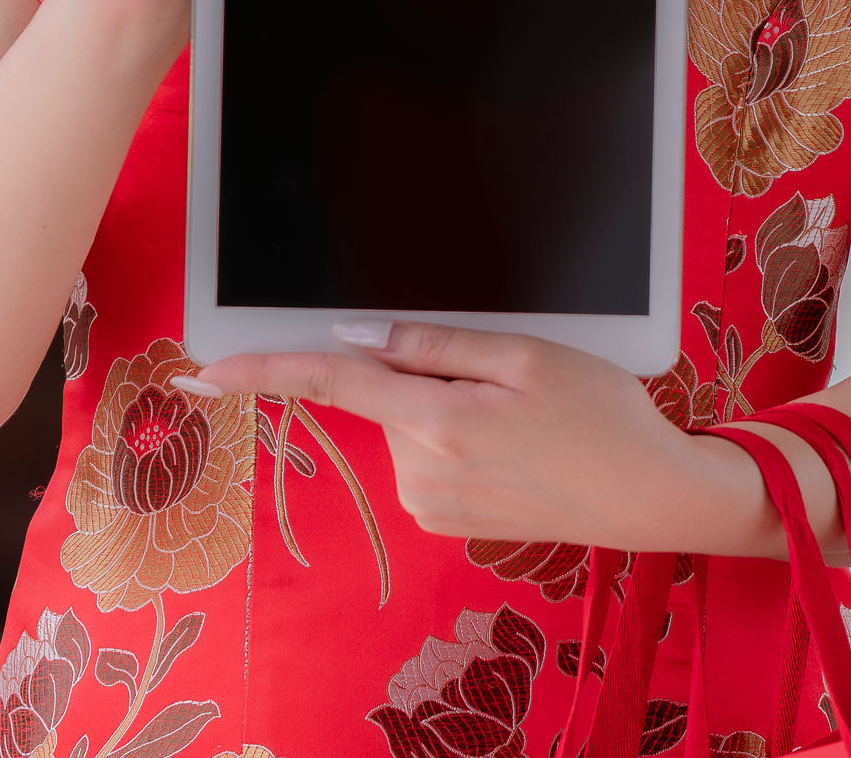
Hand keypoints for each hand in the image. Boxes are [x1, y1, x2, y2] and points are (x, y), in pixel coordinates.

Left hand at [190, 322, 744, 553]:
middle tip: (510, 377)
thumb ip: (435, 344)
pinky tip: (518, 443)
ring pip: (410, 422)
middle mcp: (421, 472)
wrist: (649, 495)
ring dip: (450, 405)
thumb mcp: (530, 355)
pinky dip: (460, 434)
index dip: (260, 372)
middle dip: (429, 370)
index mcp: (438, 424)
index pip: (329, 384)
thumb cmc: (603, 415)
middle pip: (387, 392)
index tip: (201, 373)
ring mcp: (431, 501)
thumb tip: (359, 334)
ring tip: (526, 414)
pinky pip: (429, 452)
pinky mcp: (446, 516)